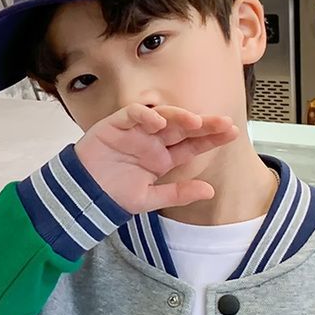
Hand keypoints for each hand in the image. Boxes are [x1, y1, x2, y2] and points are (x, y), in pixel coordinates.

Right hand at [74, 103, 238, 214]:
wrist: (83, 195)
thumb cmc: (113, 195)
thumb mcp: (150, 199)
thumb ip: (178, 195)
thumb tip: (209, 190)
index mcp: (163, 158)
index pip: (192, 144)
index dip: (211, 138)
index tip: (232, 132)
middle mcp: (153, 141)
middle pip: (183, 127)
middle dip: (204, 123)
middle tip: (223, 122)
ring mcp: (136, 131)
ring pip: (163, 116)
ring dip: (179, 116)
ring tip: (195, 121)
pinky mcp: (116, 125)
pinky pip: (133, 114)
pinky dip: (145, 115)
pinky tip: (158, 121)